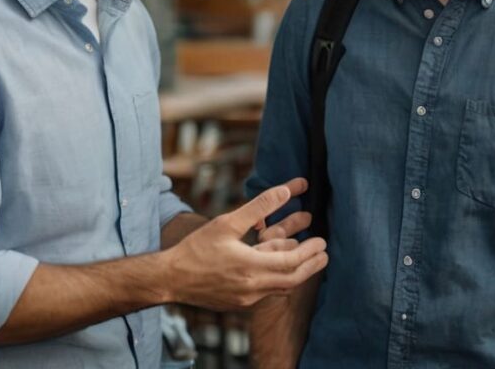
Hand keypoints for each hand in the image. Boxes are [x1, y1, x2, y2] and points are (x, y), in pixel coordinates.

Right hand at [164, 178, 327, 310]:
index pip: (292, 263)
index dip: (310, 252)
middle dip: (311, 267)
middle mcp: (252, 289)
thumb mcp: (228, 223)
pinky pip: (267, 293)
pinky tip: (278, 269)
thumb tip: (285, 191)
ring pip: (280, 288)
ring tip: (305, 259)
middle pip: (292, 280)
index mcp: (251, 268)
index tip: (321, 242)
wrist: (170, 279)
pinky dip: (278, 280)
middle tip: (323, 254)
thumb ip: (259, 206)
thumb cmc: (196, 249)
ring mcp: (245, 299)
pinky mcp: (238, 304)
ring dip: (296, 274)